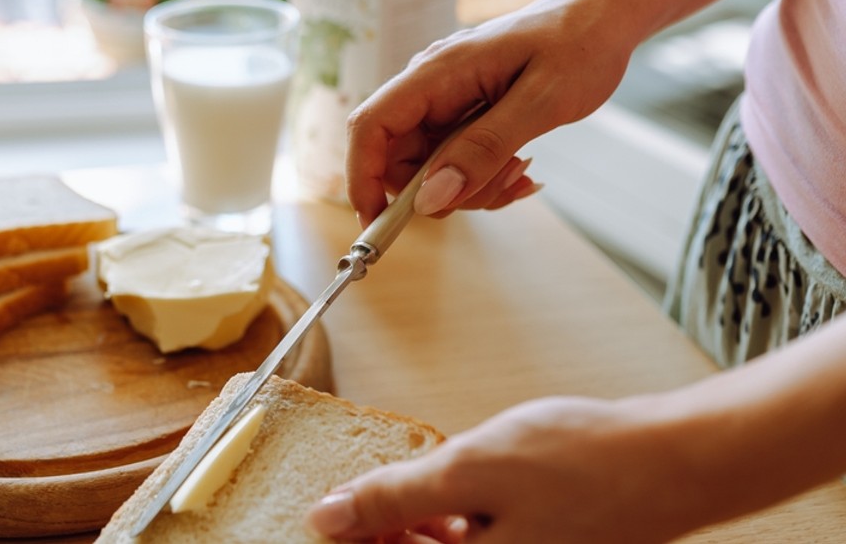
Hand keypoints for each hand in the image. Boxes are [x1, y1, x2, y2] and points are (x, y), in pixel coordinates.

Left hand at [304, 396, 703, 543]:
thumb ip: (396, 498)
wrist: (673, 458)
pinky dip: (450, 520)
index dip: (348, 539)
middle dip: (377, 531)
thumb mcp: (471, 470)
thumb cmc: (584, 463)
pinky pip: (474, 541)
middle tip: (347, 497)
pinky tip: (445, 490)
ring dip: (411, 525)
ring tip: (392, 488)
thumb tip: (328, 518)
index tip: (322, 513)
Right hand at [347, 0, 634, 225]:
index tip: (377, 222)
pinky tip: (520, 167)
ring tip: (521, 170)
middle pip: (398, 158)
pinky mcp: (463, 115)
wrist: (603, 18)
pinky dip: (483, 178)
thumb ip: (483, 149)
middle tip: (497, 188)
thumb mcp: (541, 101)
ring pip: (429, 168)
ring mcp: (445, 102)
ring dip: (470, 186)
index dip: (362, 177)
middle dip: (439, 190)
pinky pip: (455, 162)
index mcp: (437, 73)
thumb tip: (431, 198)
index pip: (371, 126)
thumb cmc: (579, 44)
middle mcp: (431, 87)